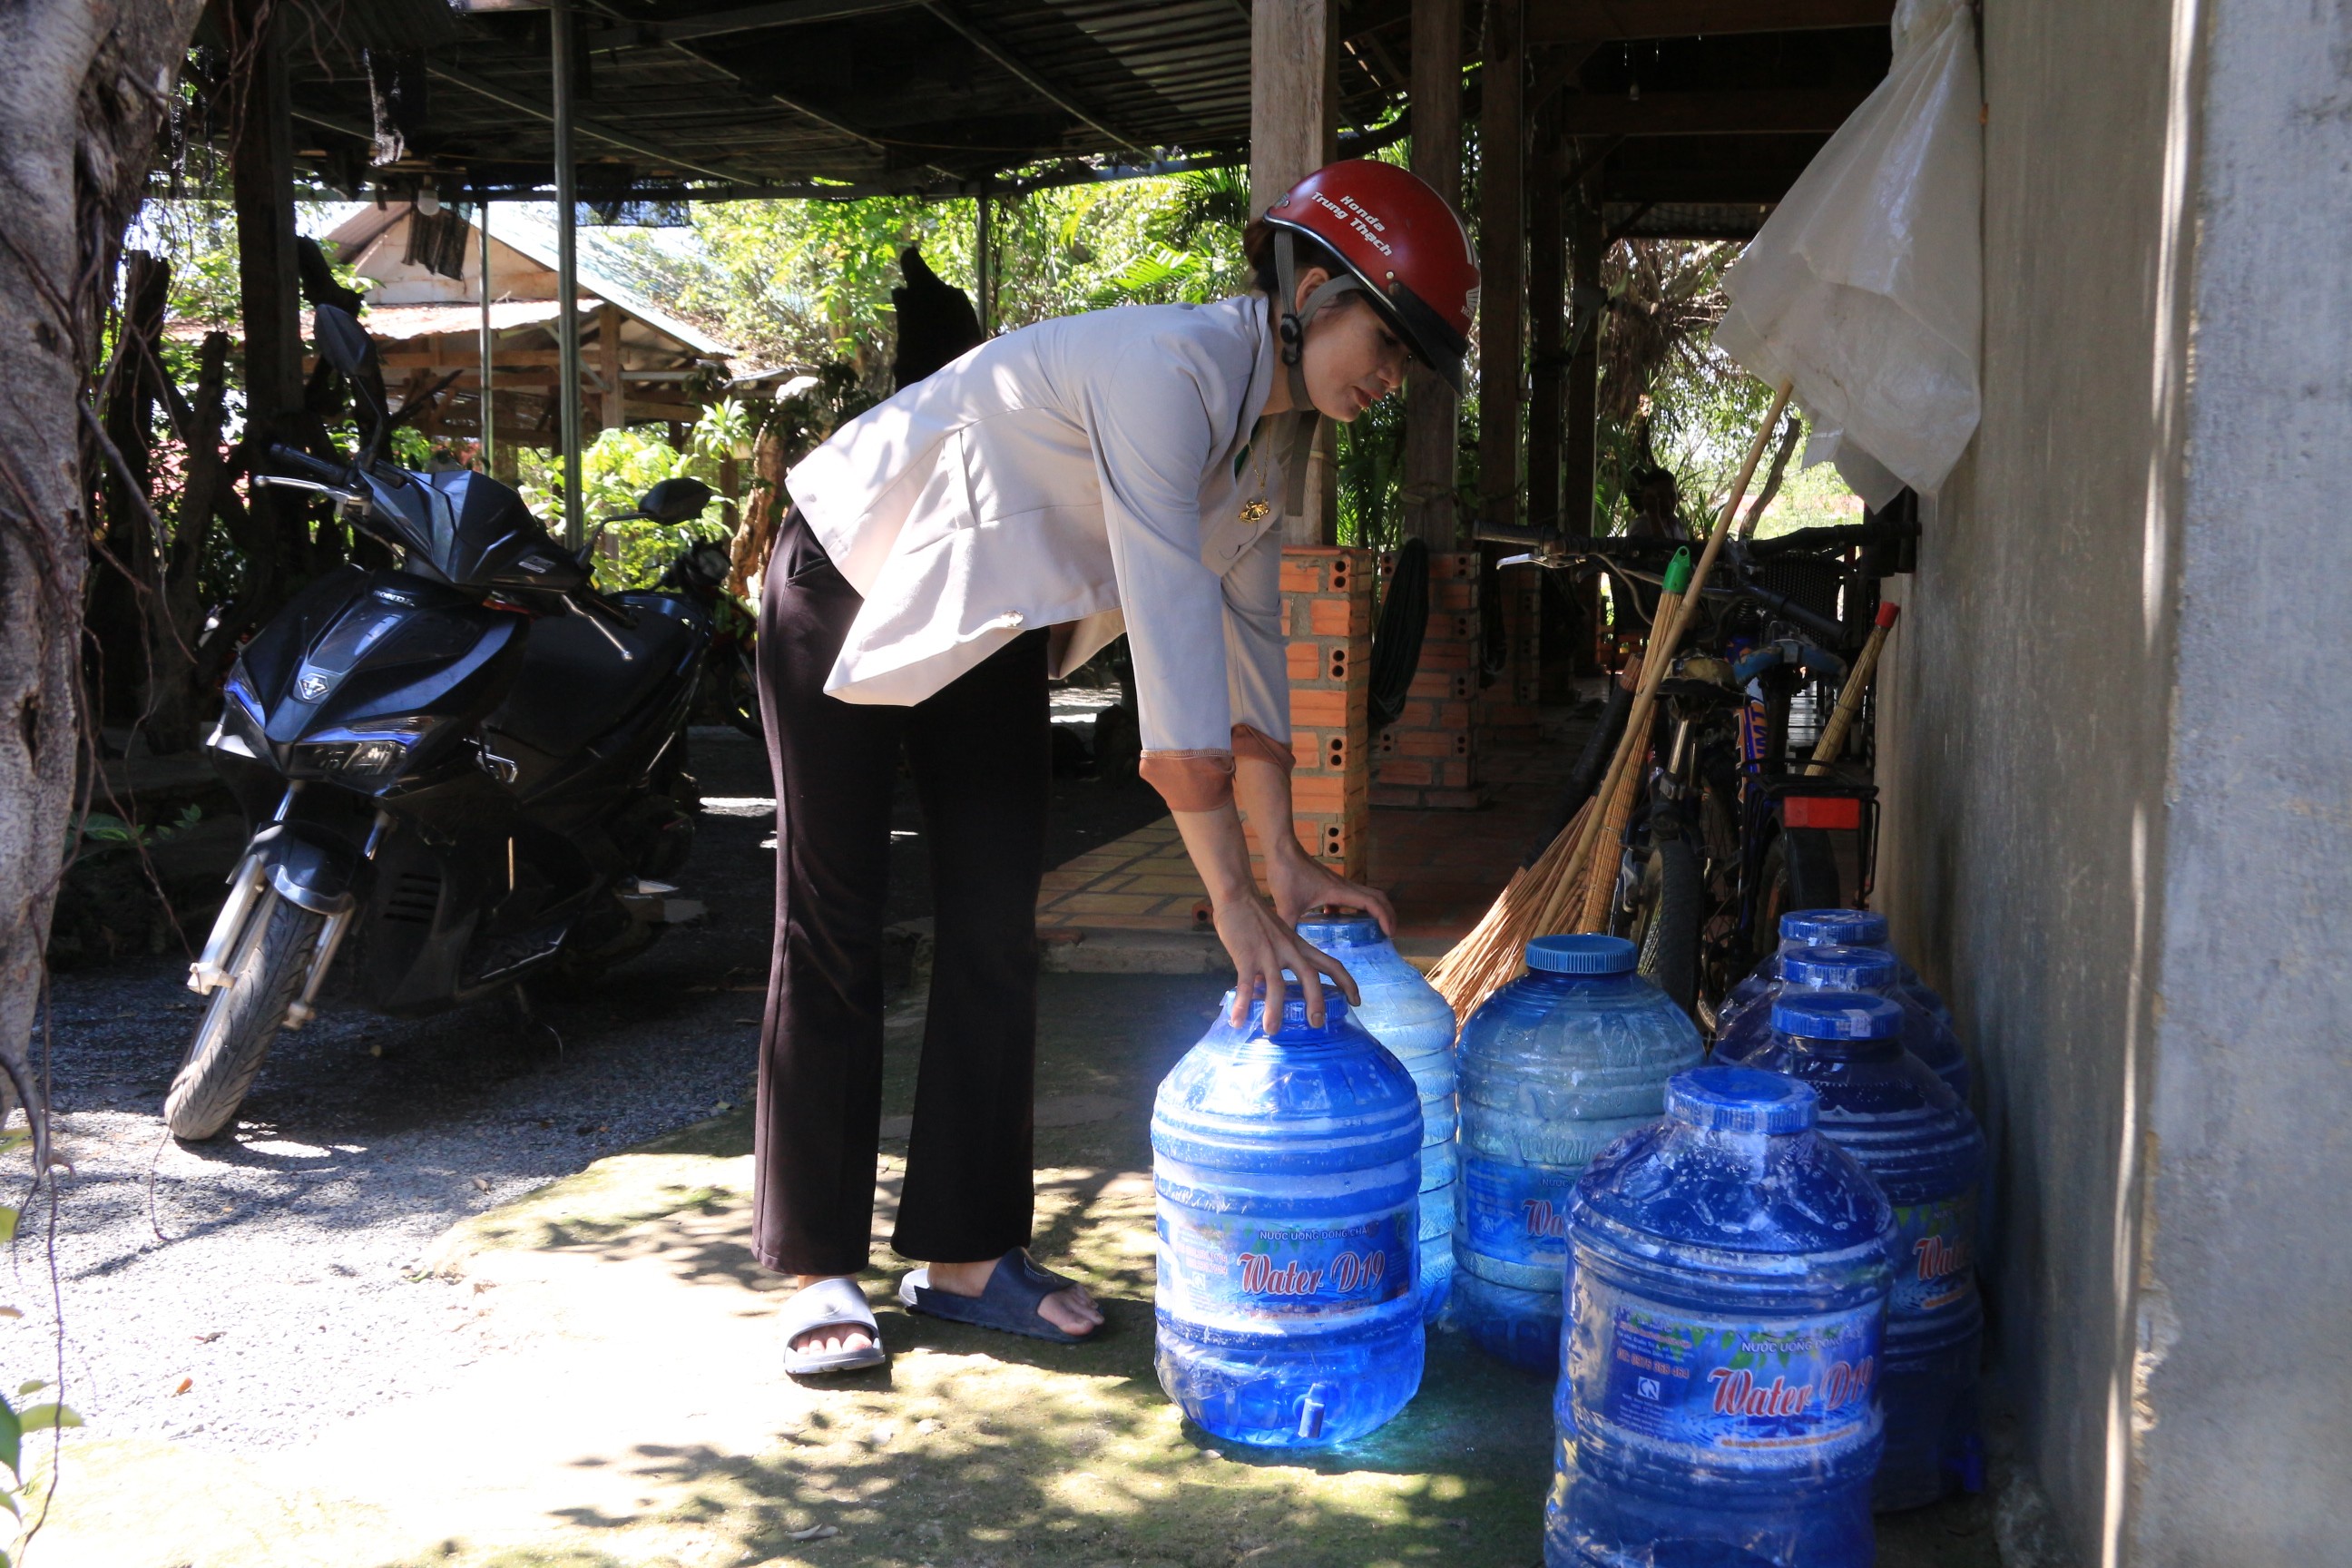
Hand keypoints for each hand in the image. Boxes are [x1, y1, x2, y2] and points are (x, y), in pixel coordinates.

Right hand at [1210, 893, 1358, 1029]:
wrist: (1238, 897)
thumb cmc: (1258, 917)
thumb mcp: (1281, 935)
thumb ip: (1285, 956)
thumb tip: (1277, 982)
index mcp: (1300, 946)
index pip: (1331, 964)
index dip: (1347, 983)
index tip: (1356, 1002)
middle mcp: (1289, 950)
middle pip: (1310, 977)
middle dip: (1316, 1002)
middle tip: (1316, 1024)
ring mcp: (1268, 954)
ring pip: (1277, 985)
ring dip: (1275, 1010)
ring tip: (1272, 1031)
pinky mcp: (1246, 956)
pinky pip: (1245, 985)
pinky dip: (1242, 1004)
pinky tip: (1237, 1021)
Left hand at [1264, 842, 1396, 932]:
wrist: (1282, 850)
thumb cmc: (1287, 874)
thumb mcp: (1286, 907)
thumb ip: (1288, 929)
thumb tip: (1287, 951)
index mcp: (1339, 892)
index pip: (1372, 903)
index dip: (1385, 918)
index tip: (1389, 933)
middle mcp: (1344, 886)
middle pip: (1378, 897)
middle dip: (1388, 914)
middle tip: (1389, 933)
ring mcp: (1338, 883)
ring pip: (1366, 895)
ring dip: (1375, 910)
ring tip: (1372, 930)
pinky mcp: (1330, 883)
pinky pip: (1349, 895)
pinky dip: (1352, 908)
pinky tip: (1335, 920)